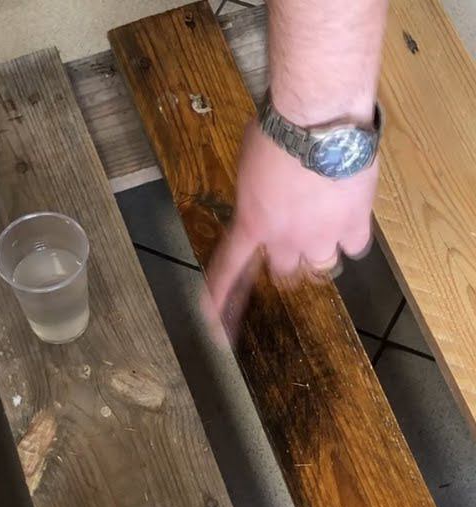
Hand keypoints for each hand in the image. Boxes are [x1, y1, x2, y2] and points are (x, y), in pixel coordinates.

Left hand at [201, 120, 378, 338]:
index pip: (230, 269)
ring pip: (321, 264)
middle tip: (293, 237)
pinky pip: (354, 247)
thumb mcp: (248, 167)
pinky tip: (350, 219)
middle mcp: (285, 239)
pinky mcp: (354, 225)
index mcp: (251, 224)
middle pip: (283, 269)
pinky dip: (351, 237)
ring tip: (325, 227)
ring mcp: (321, 236)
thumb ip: (255, 196)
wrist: (319, 122)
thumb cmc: (275, 133)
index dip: (220, 298)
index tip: (212, 323)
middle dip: (286, 256)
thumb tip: (264, 199)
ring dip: (320, 250)